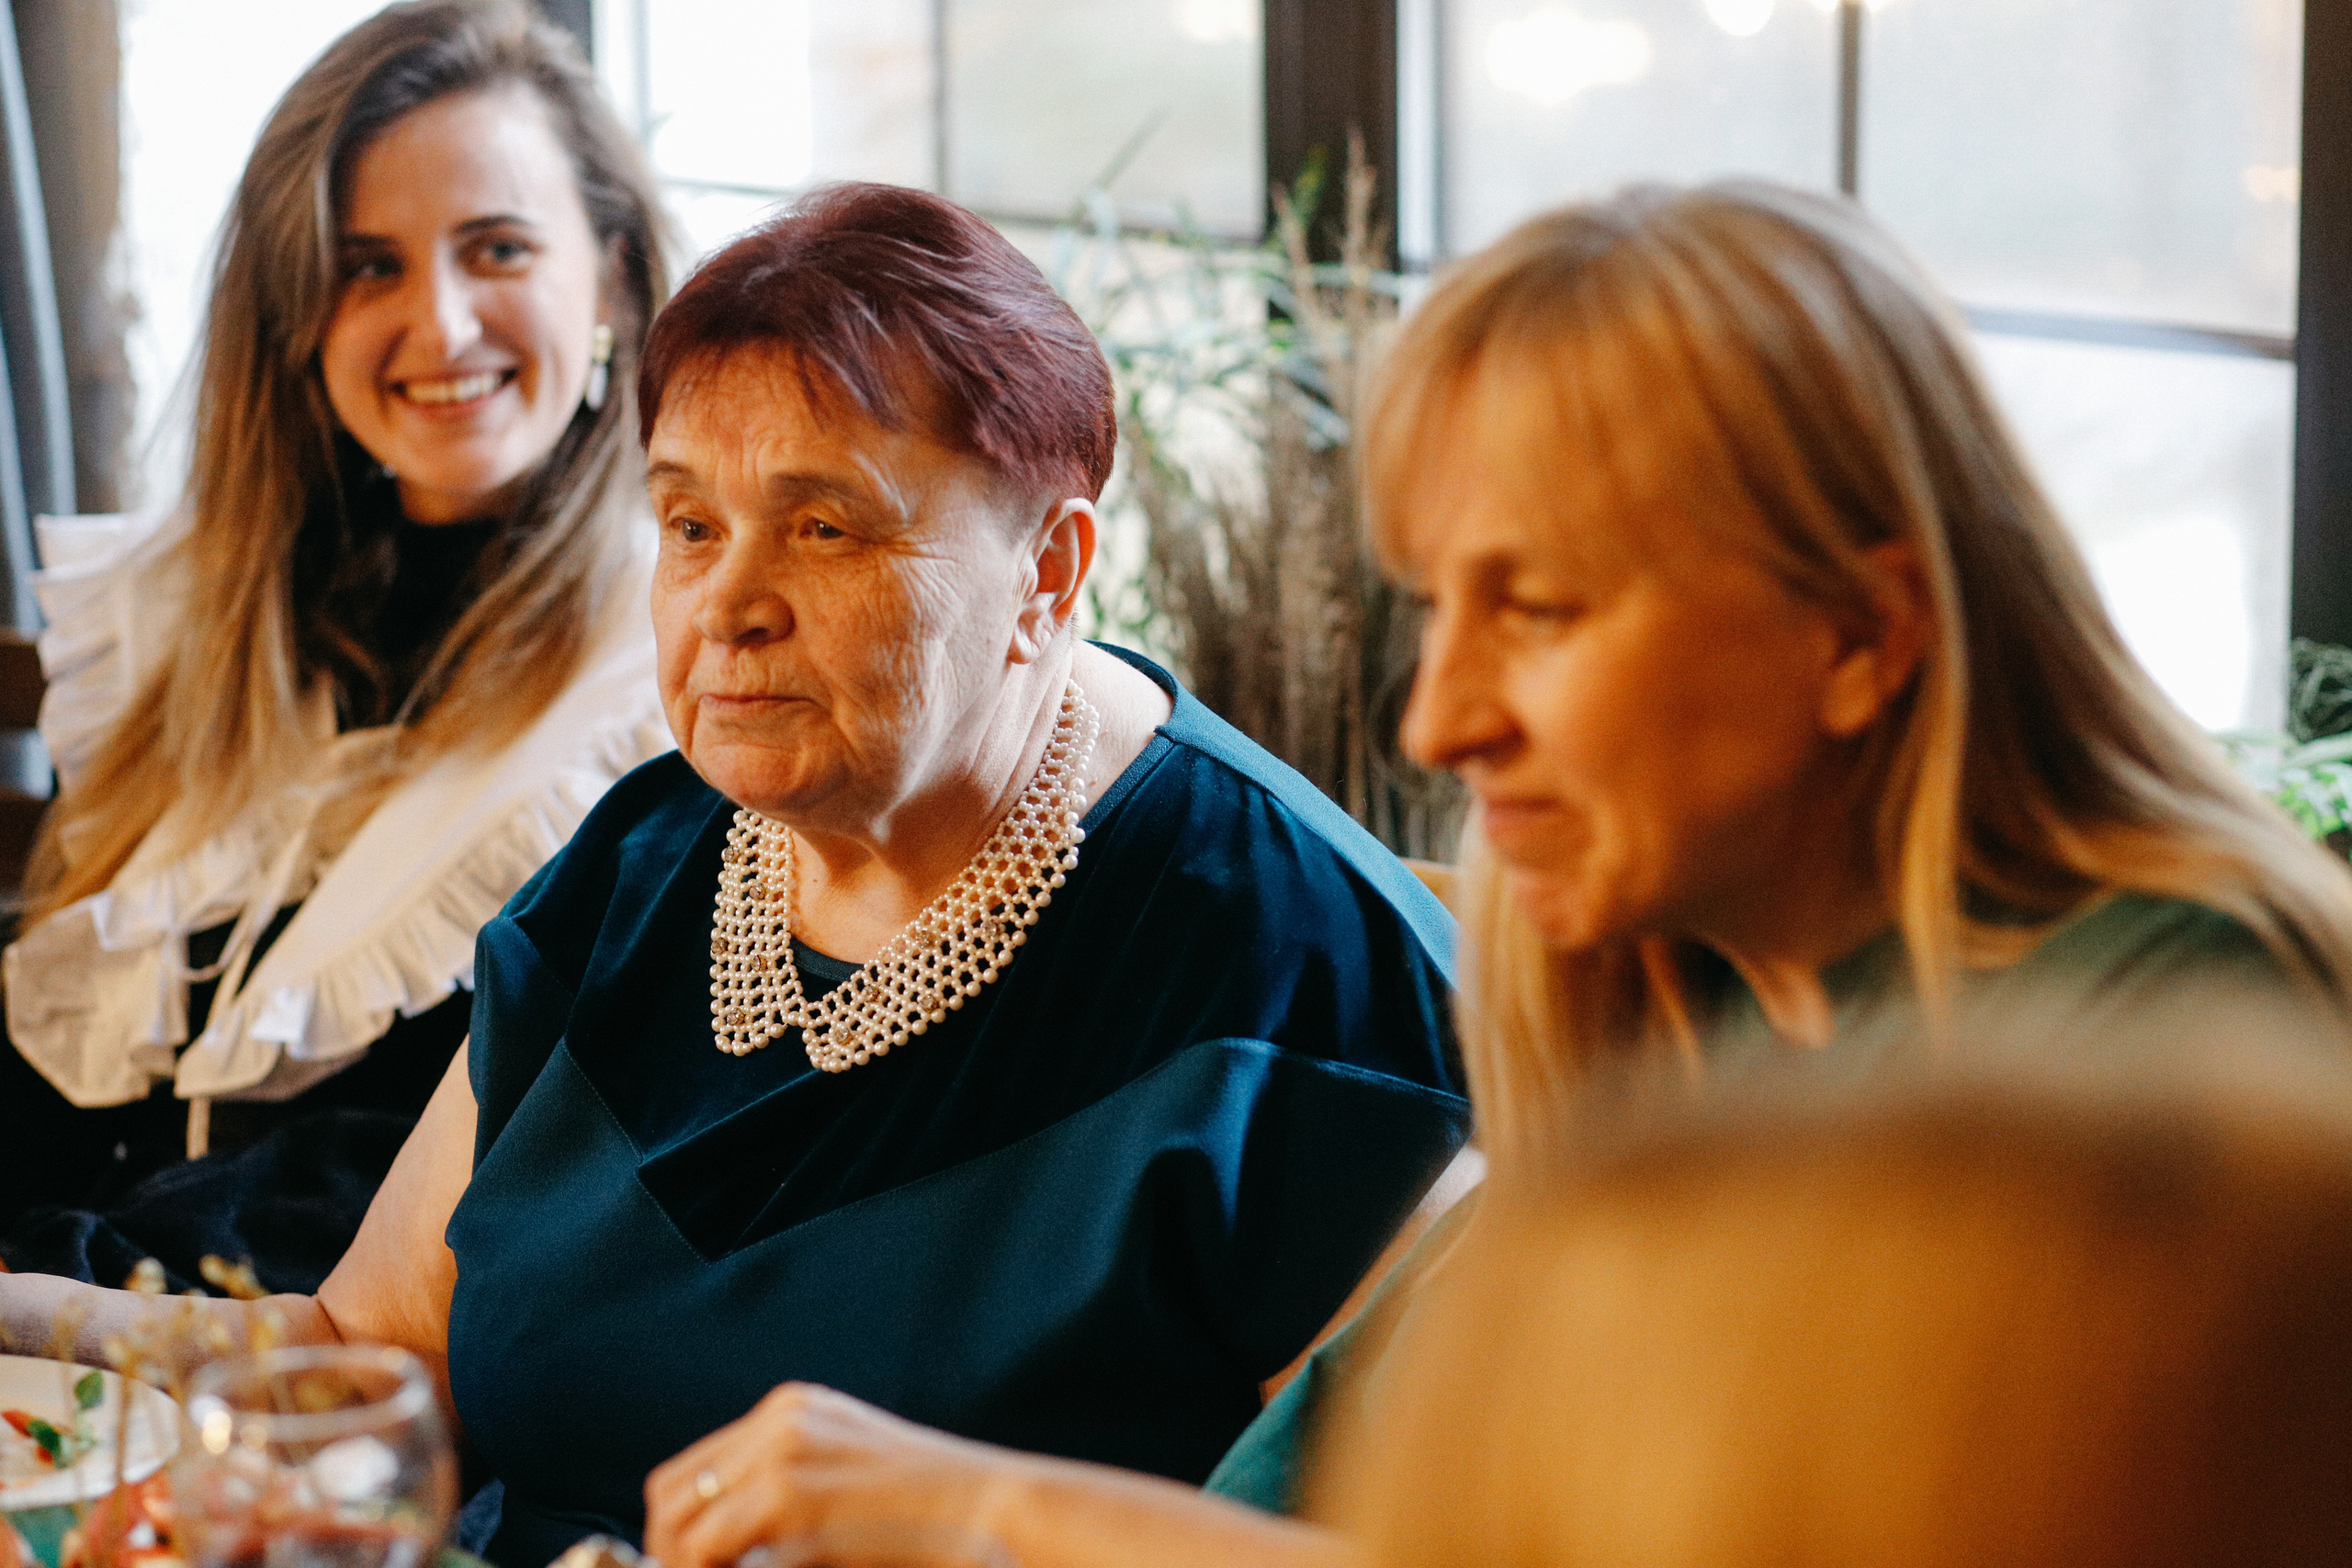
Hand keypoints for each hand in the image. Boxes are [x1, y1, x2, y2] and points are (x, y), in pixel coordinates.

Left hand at [643, 1385, 1025, 1567]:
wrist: (990, 1509)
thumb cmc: (930, 1514)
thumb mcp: (847, 1482)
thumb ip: (785, 1498)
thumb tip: (717, 1548)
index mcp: (793, 1411)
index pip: (690, 1472)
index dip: (675, 1532)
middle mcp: (780, 1419)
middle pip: (671, 1493)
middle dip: (670, 1552)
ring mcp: (782, 1450)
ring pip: (681, 1521)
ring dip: (687, 1564)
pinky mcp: (790, 1491)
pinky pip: (708, 1545)